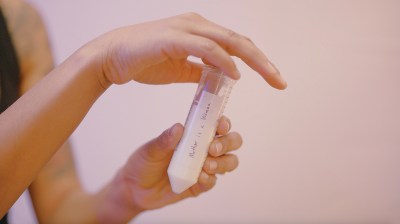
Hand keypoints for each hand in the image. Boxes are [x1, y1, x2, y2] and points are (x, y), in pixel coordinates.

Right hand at [92, 13, 285, 88]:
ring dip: (252, 60)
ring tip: (270, 78)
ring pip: (228, 41)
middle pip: (239, 41)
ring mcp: (186, 29)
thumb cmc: (144, 60)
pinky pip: (205, 48)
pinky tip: (235, 74)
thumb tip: (219, 79)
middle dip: (263, 62)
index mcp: (199, 31)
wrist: (111, 58)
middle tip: (281, 81)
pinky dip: (223, 60)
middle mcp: (196, 25)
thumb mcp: (180, 68)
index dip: (257, 61)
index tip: (273, 79)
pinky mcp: (174, 38)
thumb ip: (200, 72)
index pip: (235, 44)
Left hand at [117, 116, 241, 211]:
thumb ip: (165, 140)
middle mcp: (203, 149)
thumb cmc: (143, 163)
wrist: (134, 190)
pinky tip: (200, 178)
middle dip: (227, 143)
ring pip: (229, 162)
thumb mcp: (150, 149)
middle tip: (212, 149)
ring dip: (222, 163)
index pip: (217, 124)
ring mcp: (203, 168)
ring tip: (206, 166)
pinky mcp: (199, 185)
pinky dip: (210, 179)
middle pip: (231, 142)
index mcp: (193, 135)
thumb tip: (179, 128)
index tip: (220, 126)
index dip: (224, 123)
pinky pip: (213, 182)